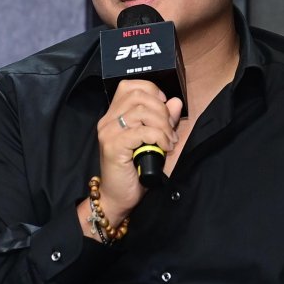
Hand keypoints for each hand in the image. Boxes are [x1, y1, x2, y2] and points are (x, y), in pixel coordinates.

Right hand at [93, 80, 182, 224]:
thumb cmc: (134, 171)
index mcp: (114, 114)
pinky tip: (164, 147)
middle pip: (139, 96)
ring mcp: (108, 132)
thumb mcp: (154, 141)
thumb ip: (164, 120)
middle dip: (162, 110)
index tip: (165, 109)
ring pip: (141, 111)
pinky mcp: (113, 145)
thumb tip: (175, 101)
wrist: (118, 197)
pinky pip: (142, 132)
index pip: (130, 86)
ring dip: (162, 125)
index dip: (152, 91)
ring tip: (169, 141)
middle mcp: (108, 120)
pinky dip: (159, 137)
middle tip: (170, 130)